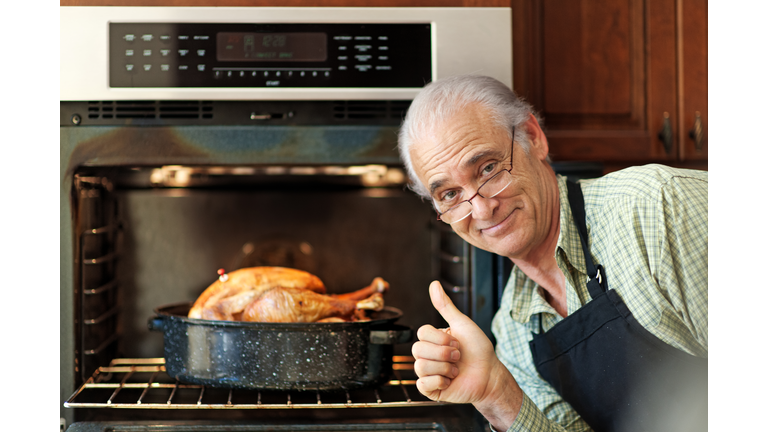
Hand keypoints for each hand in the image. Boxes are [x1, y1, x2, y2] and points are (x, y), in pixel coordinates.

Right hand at [412, 281, 514, 405]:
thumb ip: (445, 306)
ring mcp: (428, 373)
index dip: (441, 338)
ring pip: (420, 366)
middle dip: (443, 353)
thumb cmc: (478, 350)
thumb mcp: (462, 324)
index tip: (457, 342)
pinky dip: (439, 381)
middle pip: (417, 349)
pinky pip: (422, 384)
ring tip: (456, 370)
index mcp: (433, 339)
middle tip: (458, 356)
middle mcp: (428, 355)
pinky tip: (450, 380)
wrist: (490, 375)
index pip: (421, 333)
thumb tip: (434, 284)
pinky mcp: (431, 389)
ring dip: (444, 368)